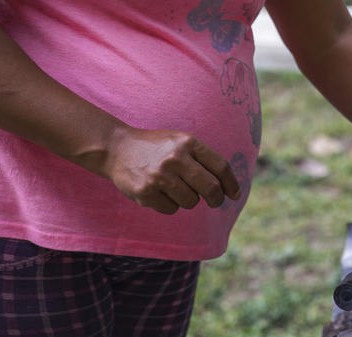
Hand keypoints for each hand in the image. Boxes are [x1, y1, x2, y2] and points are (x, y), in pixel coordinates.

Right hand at [103, 127, 240, 214]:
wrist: (117, 148)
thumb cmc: (156, 147)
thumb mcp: (180, 142)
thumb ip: (202, 159)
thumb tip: (227, 187)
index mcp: (188, 142)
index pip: (220, 166)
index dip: (231, 183)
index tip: (235, 194)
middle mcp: (175, 158)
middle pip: (211, 188)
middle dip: (217, 199)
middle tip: (215, 202)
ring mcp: (160, 176)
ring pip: (191, 201)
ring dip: (188, 199)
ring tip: (173, 187)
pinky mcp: (146, 192)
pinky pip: (172, 209)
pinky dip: (169, 204)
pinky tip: (157, 191)